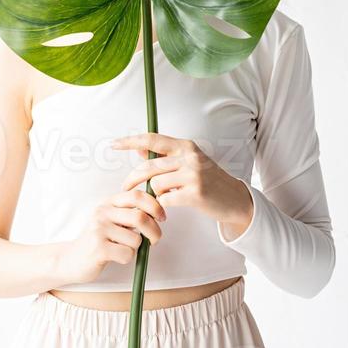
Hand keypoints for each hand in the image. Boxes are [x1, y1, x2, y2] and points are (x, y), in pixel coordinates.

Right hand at [64, 189, 165, 284]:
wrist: (71, 259)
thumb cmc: (98, 240)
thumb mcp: (111, 219)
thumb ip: (129, 213)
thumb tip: (158, 212)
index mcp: (109, 202)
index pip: (137, 195)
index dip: (155, 205)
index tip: (162, 217)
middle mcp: (103, 212)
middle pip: (140, 217)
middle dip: (154, 231)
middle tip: (155, 240)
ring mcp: (99, 229)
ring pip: (136, 239)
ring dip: (137, 248)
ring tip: (123, 248)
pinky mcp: (98, 248)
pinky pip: (127, 254)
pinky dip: (127, 258)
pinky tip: (115, 257)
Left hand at [111, 133, 253, 239]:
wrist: (234, 199)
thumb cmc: (207, 180)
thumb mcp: (188, 162)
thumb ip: (164, 157)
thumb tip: (139, 150)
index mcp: (185, 146)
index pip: (152, 140)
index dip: (130, 141)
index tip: (114, 144)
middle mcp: (189, 157)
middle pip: (148, 166)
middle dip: (132, 179)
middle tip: (124, 189)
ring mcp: (193, 174)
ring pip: (155, 184)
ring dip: (154, 195)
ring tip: (162, 199)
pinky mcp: (195, 193)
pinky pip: (165, 200)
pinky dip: (162, 206)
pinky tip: (169, 208)